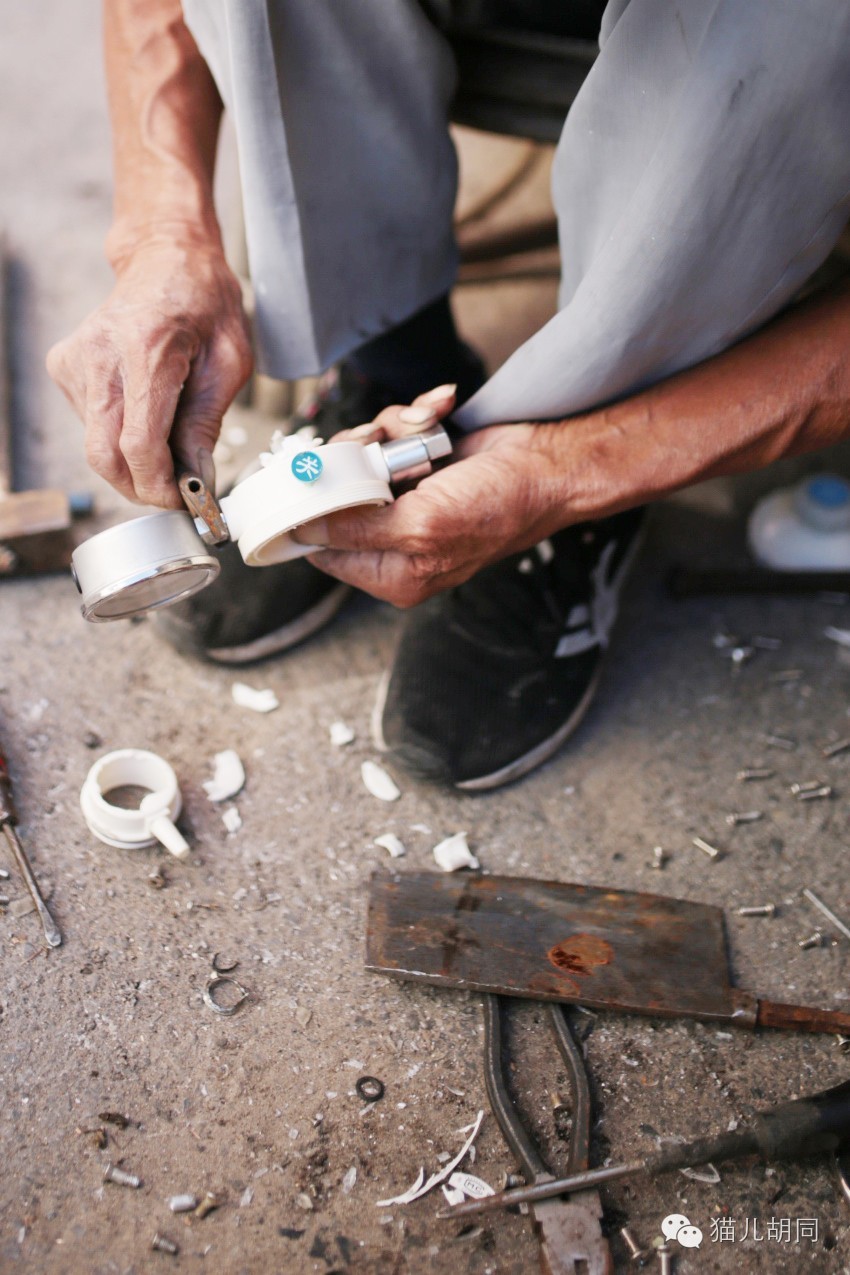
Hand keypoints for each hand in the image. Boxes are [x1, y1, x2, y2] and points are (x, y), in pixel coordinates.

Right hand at [46, 238, 252, 506]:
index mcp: (147, 349)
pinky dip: (117, 433)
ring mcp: (76, 358)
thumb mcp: (229, 362)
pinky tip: (143, 410)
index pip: (138, 443)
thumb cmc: (205, 304)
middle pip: (104, 454)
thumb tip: (196, 480)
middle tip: (174, 493)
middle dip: (139, 487)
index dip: (158, 485)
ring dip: (131, 462)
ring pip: (94, 444)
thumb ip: (206, 423)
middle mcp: (100, 354)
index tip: (183, 500)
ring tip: (167, 443)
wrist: (167, 257)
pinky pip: (89, 423)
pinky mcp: (64, 365)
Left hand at [293, 389, 575, 606]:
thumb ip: (357, 531)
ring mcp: (406, 500)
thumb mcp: (423, 526)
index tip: (308, 475)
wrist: (549, 464)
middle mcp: (396, 541)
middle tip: (377, 443)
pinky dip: (413, 417)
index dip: (311, 512)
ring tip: (424, 428)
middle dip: (354, 458)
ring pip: (360, 455)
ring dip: (390, 430)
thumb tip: (303, 530)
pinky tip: (438, 415)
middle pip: (336, 496)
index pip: (323, 550)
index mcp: (394, 573)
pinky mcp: (418, 464)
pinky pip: (390, 433)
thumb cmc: (501, 506)